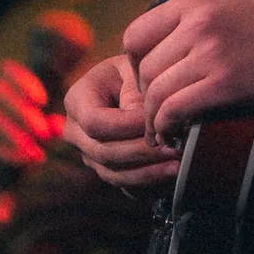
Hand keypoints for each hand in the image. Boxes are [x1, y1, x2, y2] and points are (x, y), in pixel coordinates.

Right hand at [0, 59, 60, 212]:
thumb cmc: (0, 162)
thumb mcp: (25, 143)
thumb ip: (42, 132)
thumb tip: (59, 125)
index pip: (4, 73)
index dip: (23, 81)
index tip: (44, 100)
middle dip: (24, 110)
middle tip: (44, 133)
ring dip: (16, 132)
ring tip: (36, 151)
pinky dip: (4, 150)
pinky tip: (23, 160)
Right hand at [62, 54, 181, 188]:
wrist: (133, 83)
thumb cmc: (135, 70)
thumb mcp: (134, 69)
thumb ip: (136, 92)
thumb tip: (145, 123)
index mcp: (77, 100)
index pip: (95, 122)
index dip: (126, 126)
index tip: (157, 120)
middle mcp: (76, 133)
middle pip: (104, 152)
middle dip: (141, 152)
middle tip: (174, 148)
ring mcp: (89, 155)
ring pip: (113, 174)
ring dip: (147, 173)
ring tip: (177, 165)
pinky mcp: (106, 170)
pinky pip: (124, 184)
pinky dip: (147, 182)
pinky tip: (170, 176)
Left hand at [125, 0, 253, 144]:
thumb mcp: (231, 6)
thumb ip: (194, 22)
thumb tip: (161, 52)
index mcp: (195, 1)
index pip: (136, 35)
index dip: (136, 65)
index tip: (149, 82)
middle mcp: (196, 23)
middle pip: (144, 69)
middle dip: (146, 98)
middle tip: (157, 116)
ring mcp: (209, 53)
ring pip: (155, 93)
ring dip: (155, 119)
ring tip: (165, 132)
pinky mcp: (224, 84)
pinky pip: (174, 111)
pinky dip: (168, 129)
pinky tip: (176, 136)